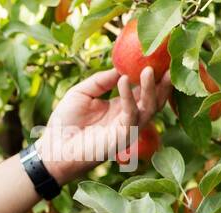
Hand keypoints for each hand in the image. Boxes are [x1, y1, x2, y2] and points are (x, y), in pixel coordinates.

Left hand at [35, 66, 171, 183]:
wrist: (52, 148)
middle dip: (162, 82)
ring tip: (148, 69)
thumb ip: (101, 80)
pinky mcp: (121, 138)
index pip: (143, 90)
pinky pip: (130, 115)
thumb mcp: (82, 93)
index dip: (152, 75)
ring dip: (150, 88)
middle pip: (154, 99)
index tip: (158, 57)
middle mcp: (128, 118)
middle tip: (168, 63)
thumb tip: (121, 68)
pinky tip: (123, 81)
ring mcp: (127, 129)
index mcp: (121, 108)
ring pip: (149, 108)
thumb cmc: (64, 122)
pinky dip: (128, 97)